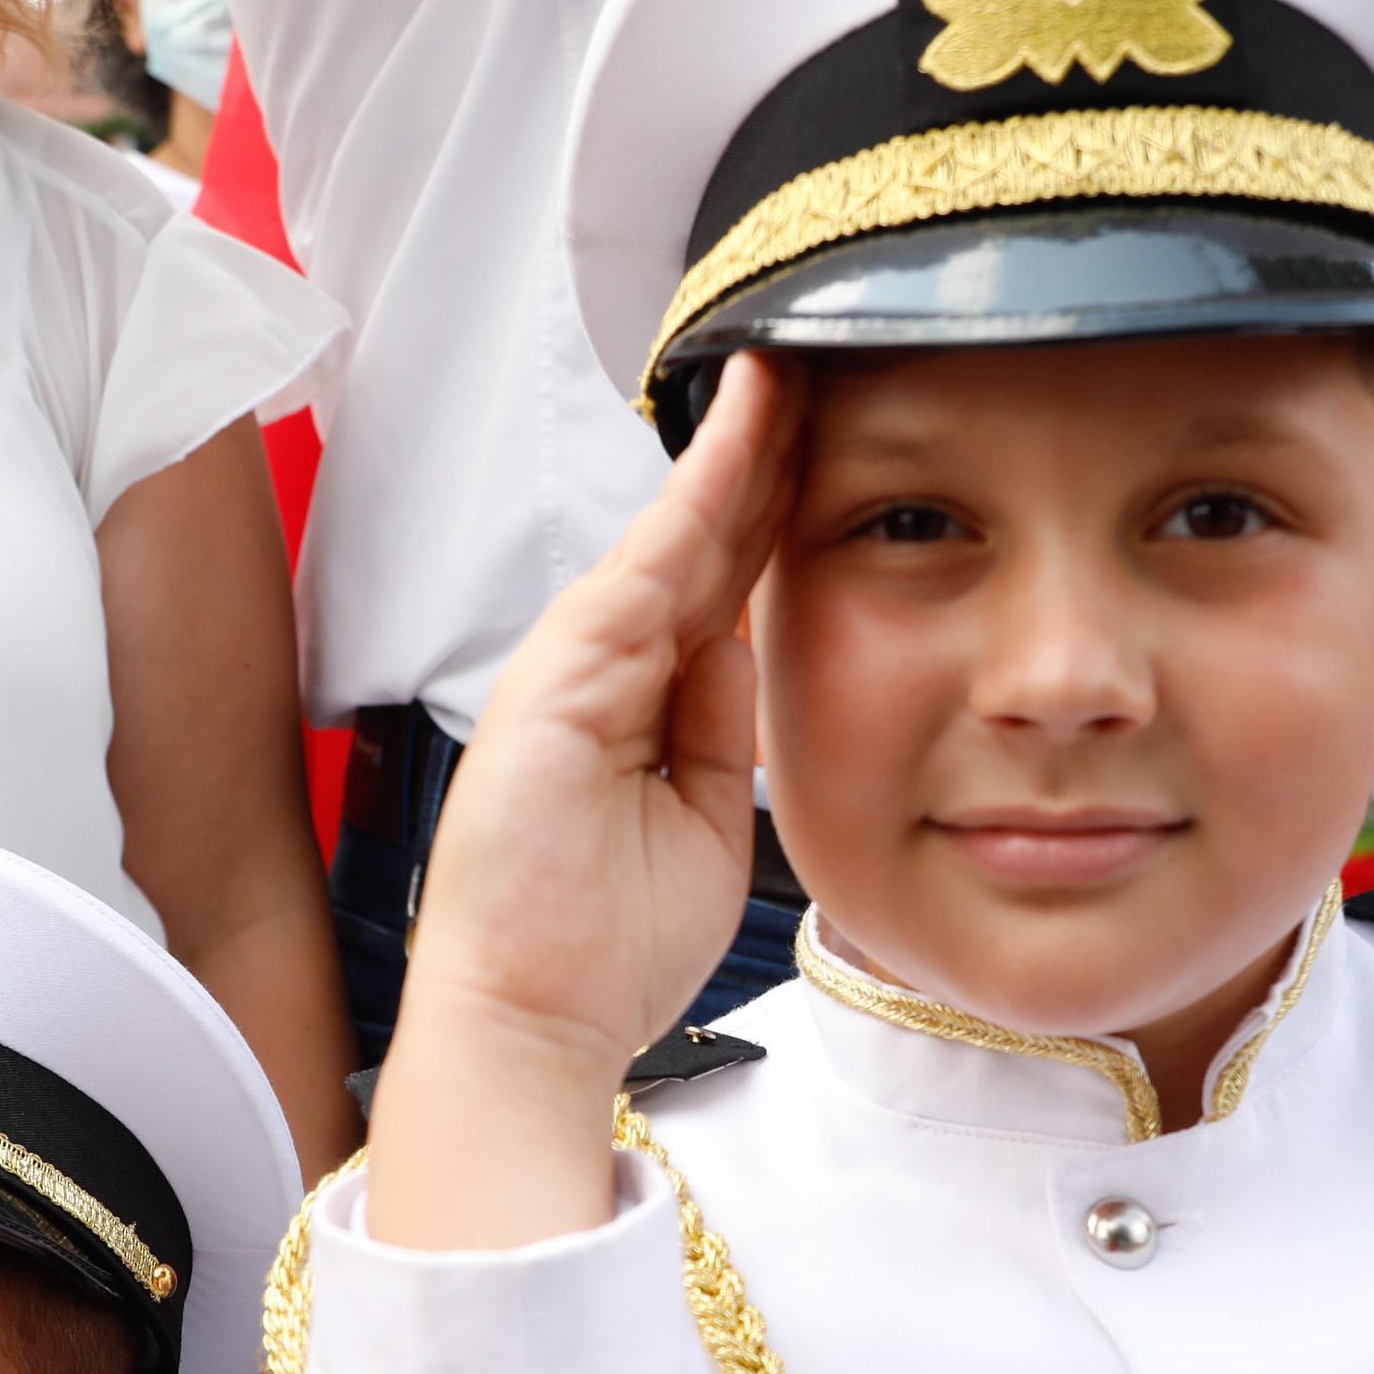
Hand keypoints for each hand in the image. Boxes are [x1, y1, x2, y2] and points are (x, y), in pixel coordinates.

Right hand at [397, 351, 796, 1095]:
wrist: (531, 1013)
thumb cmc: (603, 946)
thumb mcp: (704, 822)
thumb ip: (724, 731)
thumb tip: (754, 653)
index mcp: (643, 705)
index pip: (726, 583)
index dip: (777, 509)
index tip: (842, 446)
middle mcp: (607, 664)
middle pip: (706, 536)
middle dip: (767, 451)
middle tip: (830, 363)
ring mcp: (581, 656)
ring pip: (682, 524)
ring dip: (744, 440)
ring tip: (801, 359)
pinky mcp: (567, 663)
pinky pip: (655, 553)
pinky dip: (705, 481)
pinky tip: (751, 418)